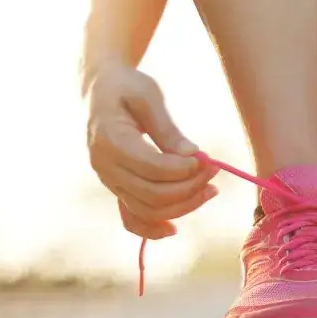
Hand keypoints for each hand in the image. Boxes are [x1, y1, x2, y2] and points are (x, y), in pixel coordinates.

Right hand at [85, 63, 216, 239]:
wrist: (101, 90)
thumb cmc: (128, 87)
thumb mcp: (148, 96)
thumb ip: (167, 128)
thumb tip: (191, 155)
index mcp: (110, 141)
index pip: (153, 168)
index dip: (184, 169)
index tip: (207, 158)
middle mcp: (105, 166)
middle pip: (152, 194)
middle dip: (190, 187)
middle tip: (215, 170)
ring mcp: (108, 180)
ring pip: (146, 209)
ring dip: (183, 205)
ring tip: (211, 189)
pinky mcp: (116, 187)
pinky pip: (130, 218)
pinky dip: (151, 229)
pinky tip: (173, 229)